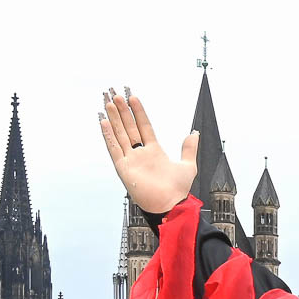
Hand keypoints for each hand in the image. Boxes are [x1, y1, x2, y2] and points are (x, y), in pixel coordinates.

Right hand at [98, 88, 198, 214]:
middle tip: (117, 95)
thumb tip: (194, 133)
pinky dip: (108, 135)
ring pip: (120, 134)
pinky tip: (103, 122)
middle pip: (129, 127)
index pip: (144, 126)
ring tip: (109, 102)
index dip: (139, 112)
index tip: (133, 98)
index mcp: (154, 151)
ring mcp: (131, 160)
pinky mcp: (123, 168)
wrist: (170, 204)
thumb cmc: (178, 190)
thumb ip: (189, 148)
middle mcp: (140, 154)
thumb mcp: (188, 165)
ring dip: (114, 119)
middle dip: (123, 111)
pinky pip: (113, 148)